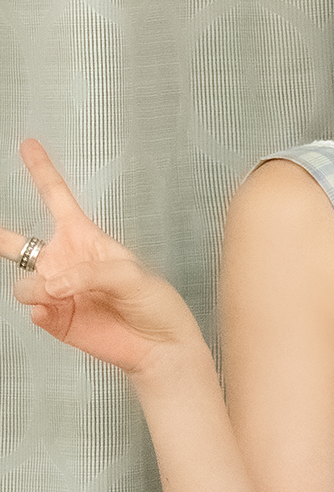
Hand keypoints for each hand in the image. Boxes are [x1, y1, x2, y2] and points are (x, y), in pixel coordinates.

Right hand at [8, 138, 205, 378]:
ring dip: (38, 289)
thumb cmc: (155, 304)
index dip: (42, 171)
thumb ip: (90, 273)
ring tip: (64, 295)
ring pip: (23, 284)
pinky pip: (32, 309)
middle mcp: (64, 262)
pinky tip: (54, 311)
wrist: (160, 346)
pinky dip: (40, 309)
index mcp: (86, 239)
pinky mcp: (53, 318)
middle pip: (14, 242)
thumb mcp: (133, 276)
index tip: (28, 144)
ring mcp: (55, 291)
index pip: (58, 198)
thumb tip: (51, 285)